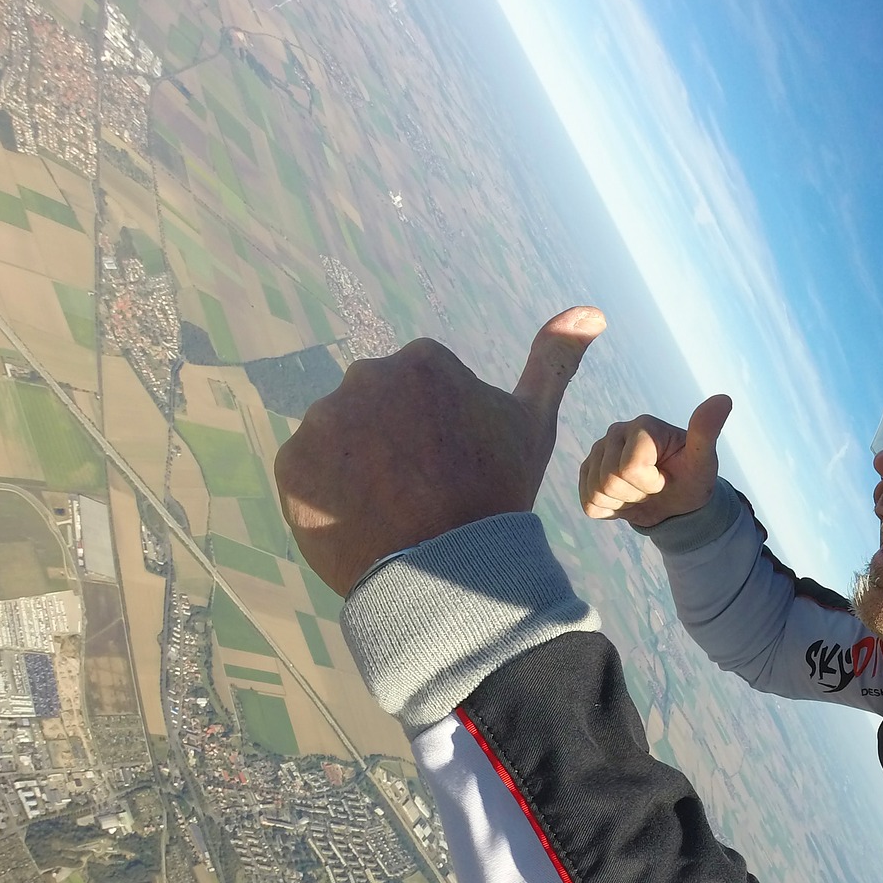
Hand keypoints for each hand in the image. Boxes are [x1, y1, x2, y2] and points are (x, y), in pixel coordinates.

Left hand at [276, 306, 604, 594]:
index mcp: (423, 362)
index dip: (439, 438)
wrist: (450, 571)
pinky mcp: (291, 465)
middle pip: (375, 413)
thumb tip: (591, 311)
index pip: (420, 397)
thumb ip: (554, 362)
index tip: (454, 471)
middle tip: (422, 497)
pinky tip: (361, 524)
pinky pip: (306, 478)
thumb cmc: (497, 494)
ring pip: (340, 444)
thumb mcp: (532, 424)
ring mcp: (324, 420)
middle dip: (392, 447)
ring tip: (391, 514)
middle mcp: (366, 376)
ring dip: (357, 472)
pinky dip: (327, 500)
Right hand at [578, 395, 731, 527]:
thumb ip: (707, 432)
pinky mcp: (587, 470)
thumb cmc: (691, 478)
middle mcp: (616, 432)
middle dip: (636, 495)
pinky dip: (610, 510)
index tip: (666, 479)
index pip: (629, 468)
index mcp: (642, 425)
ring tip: (640, 492)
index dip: (650, 484)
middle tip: (654, 488)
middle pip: (610, 481)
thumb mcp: (703, 461)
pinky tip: (626, 497)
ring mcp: (598, 451)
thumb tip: (724, 399)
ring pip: (597, 493)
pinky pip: (589, 503)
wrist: (676, 501)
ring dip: (623, 503)